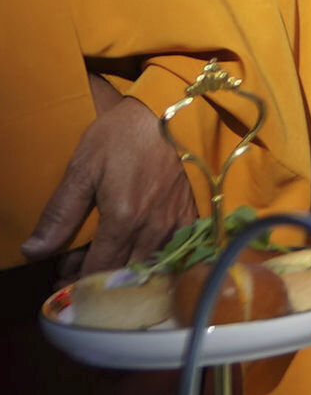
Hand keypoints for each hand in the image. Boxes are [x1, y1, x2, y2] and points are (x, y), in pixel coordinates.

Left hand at [26, 89, 196, 275]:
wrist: (173, 110)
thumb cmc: (123, 135)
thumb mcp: (83, 168)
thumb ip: (60, 213)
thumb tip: (33, 251)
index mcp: (124, 220)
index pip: (98, 269)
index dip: (77, 283)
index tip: (60, 284)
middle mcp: (153, 229)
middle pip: (124, 273)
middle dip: (97, 280)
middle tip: (75, 275)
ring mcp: (177, 223)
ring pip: (149, 266)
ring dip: (124, 271)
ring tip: (101, 261)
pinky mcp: (192, 214)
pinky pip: (172, 251)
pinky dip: (151, 258)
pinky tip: (136, 250)